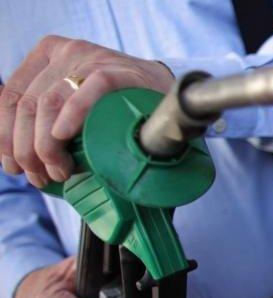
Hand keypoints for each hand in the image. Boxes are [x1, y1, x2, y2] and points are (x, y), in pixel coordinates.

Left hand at [0, 35, 174, 186]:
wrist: (164, 98)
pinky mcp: (119, 71)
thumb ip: (44, 118)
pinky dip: (72, 115)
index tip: (15, 166)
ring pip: (50, 102)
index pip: (10, 96)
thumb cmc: (116, 110)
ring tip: (61, 170)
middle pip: (28, 104)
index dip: (5, 136)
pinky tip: (65, 137)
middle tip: (41, 176)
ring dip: (47, 145)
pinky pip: (89, 90)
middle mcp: (68, 53)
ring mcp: (93, 59)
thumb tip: (10, 154)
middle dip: (27, 149)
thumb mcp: (74, 106)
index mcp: (48, 57)